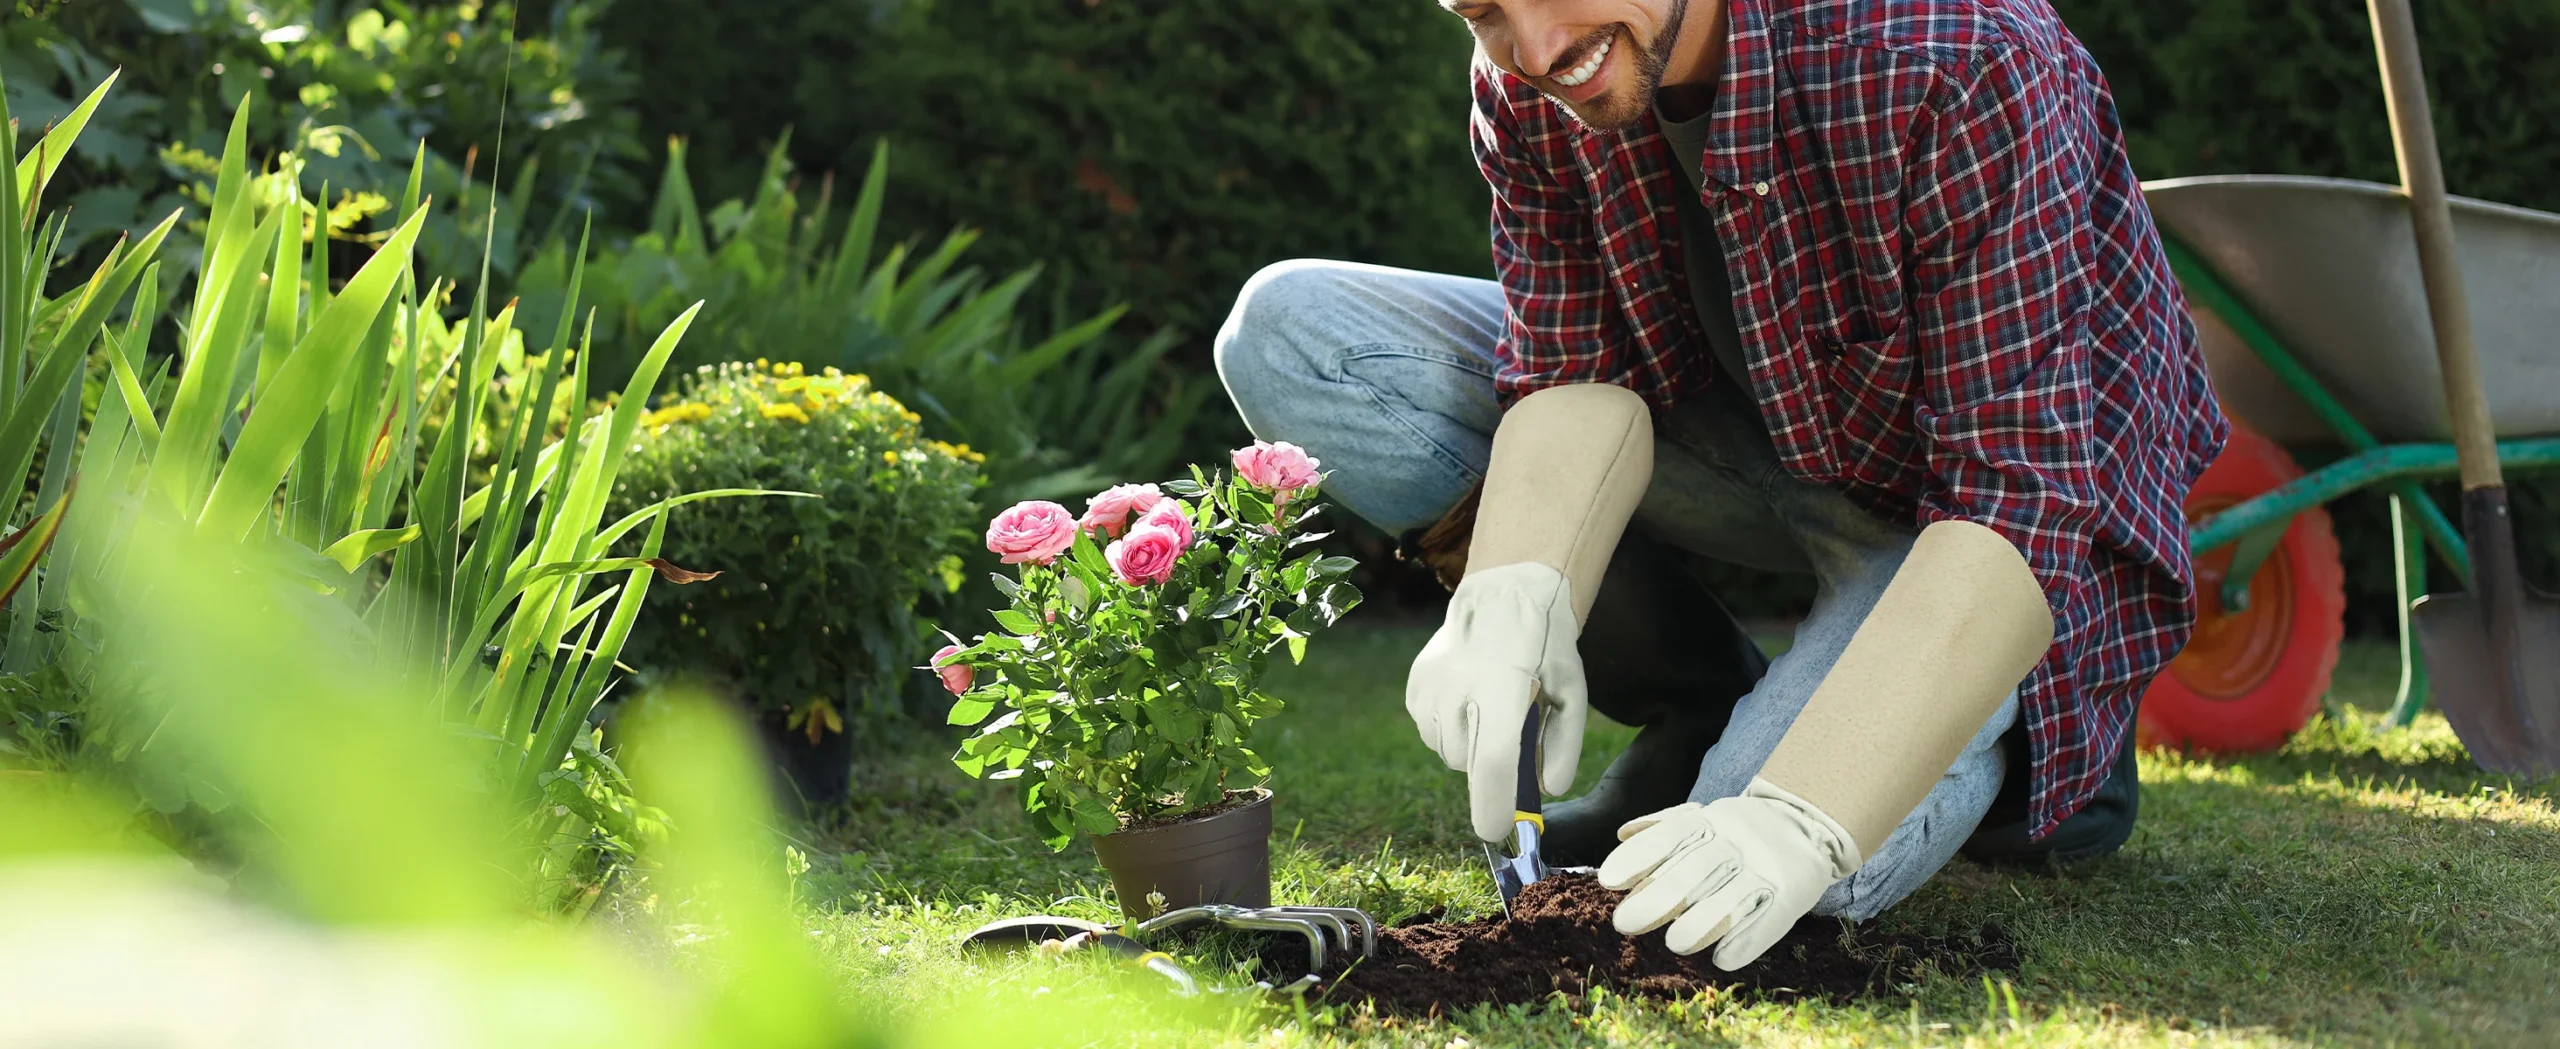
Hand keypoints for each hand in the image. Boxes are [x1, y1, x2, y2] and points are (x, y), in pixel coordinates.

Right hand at [1404, 561, 1587, 841]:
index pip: (1494, 760)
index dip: (1494, 803)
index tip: (1495, 831)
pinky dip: (1450, 729)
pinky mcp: (1416, 686)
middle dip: (1491, 767)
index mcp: (1503, 687)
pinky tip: (1469, 700)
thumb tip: (1549, 791)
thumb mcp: (1571, 691)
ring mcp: (1431, 685)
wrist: (1503, 597)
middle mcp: (1459, 686)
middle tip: (1511, 737)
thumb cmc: (1545, 648)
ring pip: (1447, 751)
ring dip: (1470, 746)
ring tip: (1489, 710)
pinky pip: (1430, 732)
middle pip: (1469, 763)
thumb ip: (1564, 744)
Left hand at [1596, 779, 1860, 969]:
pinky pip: (1770, 917)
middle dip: (1658, 897)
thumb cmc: (1737, 832)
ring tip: (1675, 943)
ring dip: (1702, 922)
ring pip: (1732, 896)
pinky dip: (1748, 940)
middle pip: (1695, 869)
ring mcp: (1766, 867)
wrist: (1809, 822)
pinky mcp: (1793, 893)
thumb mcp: (1704, 819)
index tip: (1608, 881)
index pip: (1671, 835)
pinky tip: (1724, 958)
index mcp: (1711, 822)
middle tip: (1625, 923)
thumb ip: (1663, 828)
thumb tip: (1622, 835)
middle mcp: (1736, 841)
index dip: (1639, 857)